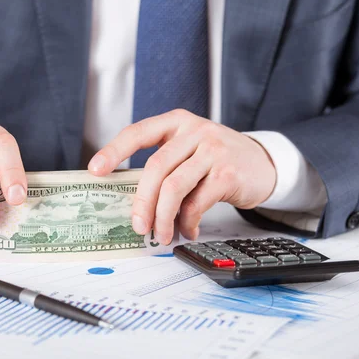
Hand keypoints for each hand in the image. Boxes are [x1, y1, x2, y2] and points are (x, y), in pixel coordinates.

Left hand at [88, 109, 276, 243]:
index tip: (95, 170)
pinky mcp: (228, 173)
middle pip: (156, 167)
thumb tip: (135, 202)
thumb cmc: (217, 158)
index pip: (138, 132)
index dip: (114, 151)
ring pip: (175, 186)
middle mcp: (194, 132)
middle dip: (142, 201)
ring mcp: (213, 150)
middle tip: (137, 226)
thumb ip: (166, 164)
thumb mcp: (190, 149)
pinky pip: (198, 202)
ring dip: (163, 217)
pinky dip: (188, 222)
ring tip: (161, 235)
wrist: (263, 163)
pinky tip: (188, 230)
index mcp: (176, 122)